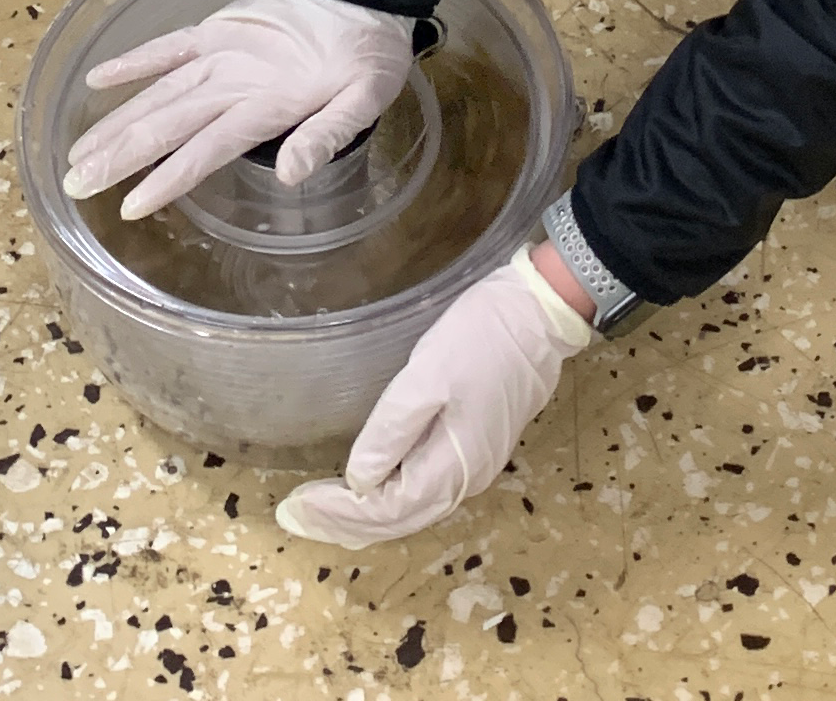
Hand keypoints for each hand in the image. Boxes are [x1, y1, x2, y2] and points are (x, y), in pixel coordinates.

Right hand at [61, 0, 414, 219]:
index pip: (207, 148)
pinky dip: (134, 60)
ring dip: (117, 122)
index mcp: (267, 99)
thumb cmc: (368, 50)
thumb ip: (327, 135)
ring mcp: (220, 48)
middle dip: (121, 156)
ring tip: (77, 152)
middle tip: (76, 185)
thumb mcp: (367, 98)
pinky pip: (169, 45)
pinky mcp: (216, 26)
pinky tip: (98, 79)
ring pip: (159, 90)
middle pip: (168, 121)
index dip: (167, 179)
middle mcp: (233, 75)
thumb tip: (288, 174)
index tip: (130, 208)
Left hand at [275, 249, 590, 545]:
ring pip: (413, 506)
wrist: (541, 312)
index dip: (338, 514)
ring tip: (324, 511)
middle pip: (398, 518)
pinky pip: (425, 487)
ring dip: (366, 514)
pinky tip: (371, 485)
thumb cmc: (482, 338)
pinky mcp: (476, 443)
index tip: (294, 506)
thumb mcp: (428, 377)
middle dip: (345, 523)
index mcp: (453, 468)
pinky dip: (391, 496)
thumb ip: (392, 431)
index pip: (385, 510)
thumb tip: (358, 482)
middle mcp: (465, 479)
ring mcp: (474, 463)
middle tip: (296, 516)